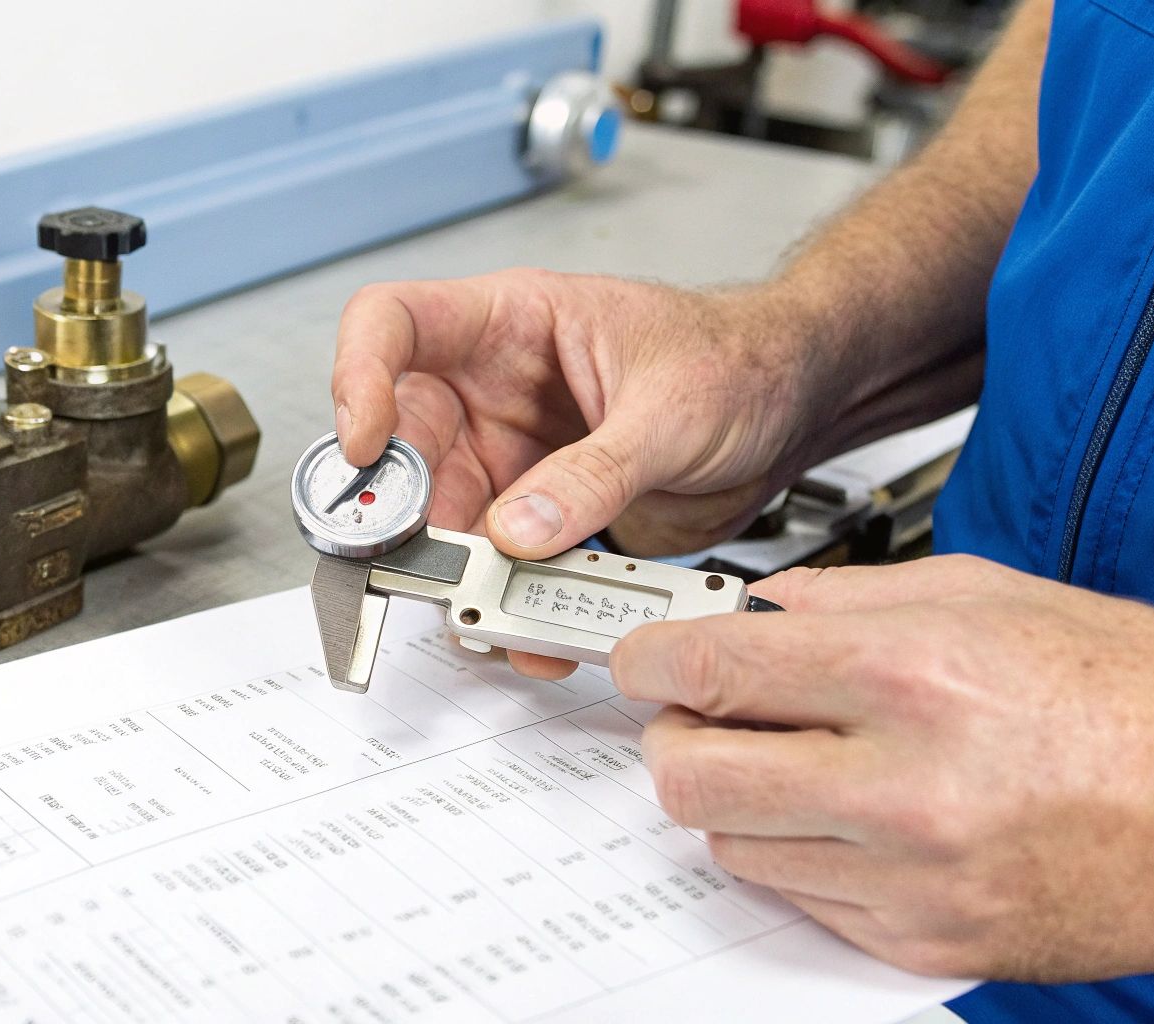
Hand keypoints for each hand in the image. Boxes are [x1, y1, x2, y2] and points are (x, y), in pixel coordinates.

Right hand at [331, 271, 837, 675]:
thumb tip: (521, 530)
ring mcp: (513, 456)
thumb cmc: (739, 360)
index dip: (359, 378)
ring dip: (458, 574)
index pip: (393, 324)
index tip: (365, 446)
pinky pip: (500, 566)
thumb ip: (596, 473)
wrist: (794, 409)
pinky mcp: (542, 516)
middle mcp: (495, 389)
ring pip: (444, 520)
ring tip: (491, 611)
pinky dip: (509, 606)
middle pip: (404, 444)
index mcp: (512, 323)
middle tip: (420, 560)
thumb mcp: (672, 411)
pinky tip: (533, 630)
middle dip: (403, 509)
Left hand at [610, 555, 1153, 980]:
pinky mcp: (925, 942)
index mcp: (911, 676)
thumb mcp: (988, 594)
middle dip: (673, 737)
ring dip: (740, 798)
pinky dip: (803, 855)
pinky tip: (853, 817)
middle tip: (701, 714)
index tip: (644, 659)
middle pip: (691, 775)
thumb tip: (754, 610)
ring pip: (734, 843)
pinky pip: (801, 899)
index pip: (710, 670)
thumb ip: (848, 596)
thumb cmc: (1132, 696)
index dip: (649, 660)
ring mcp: (911, 879)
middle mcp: (903, 785)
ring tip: (800, 762)